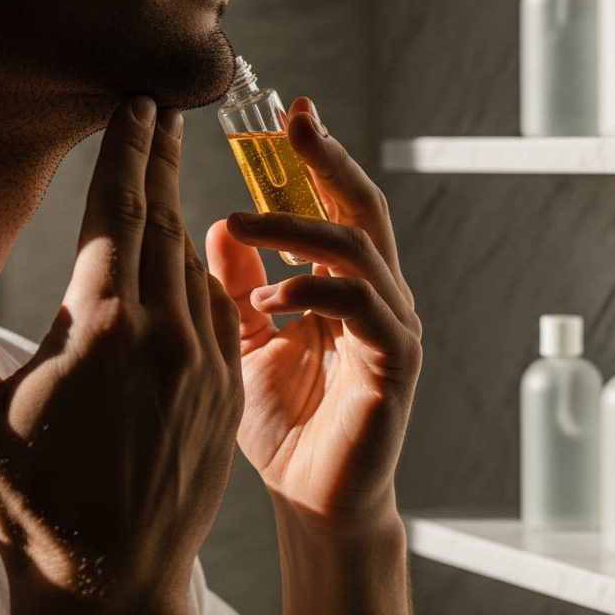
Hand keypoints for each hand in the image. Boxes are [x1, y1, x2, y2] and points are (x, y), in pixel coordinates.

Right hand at [0, 99, 241, 614]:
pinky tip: (190, 261)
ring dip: (182, 217)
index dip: (128, 154)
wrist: (113, 579)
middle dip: (161, 165)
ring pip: (195, 269)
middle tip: (163, 116)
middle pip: (166, 226)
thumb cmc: (30, 505)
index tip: (140, 108)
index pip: (122, 215)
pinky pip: (216, 316)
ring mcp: (204, 366)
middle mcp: (166, 337)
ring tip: (169, 176)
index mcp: (104, 329)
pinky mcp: (224, 396)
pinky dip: (201, 277)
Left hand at [207, 98, 419, 532]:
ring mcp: (393, 330)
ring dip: (301, 229)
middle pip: (364, 210)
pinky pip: (363, 308)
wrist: (315, 501)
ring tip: (244, 223)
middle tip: (291, 123)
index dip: (317, 159)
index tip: (287, 113)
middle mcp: (379, 300)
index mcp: (347, 288)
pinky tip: (270, 299)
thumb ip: (239, 286)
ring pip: (362, 251)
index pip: (338, 207)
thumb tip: (220, 224)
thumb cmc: (284, 426)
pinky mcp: (394, 366)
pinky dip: (315, 291)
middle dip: (328, 161)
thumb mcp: (244, 342)